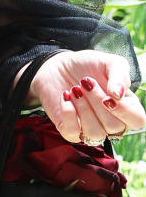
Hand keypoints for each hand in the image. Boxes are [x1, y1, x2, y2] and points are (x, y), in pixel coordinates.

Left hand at [25, 52, 144, 144]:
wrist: (59, 66)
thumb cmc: (89, 66)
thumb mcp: (109, 63)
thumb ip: (120, 75)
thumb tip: (118, 94)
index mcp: (127, 106)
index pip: (137, 121)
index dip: (124, 111)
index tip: (109, 94)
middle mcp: (111, 121)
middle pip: (114, 126)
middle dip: (98, 102)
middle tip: (85, 82)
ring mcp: (90, 129)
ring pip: (95, 133)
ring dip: (83, 108)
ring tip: (75, 89)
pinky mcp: (70, 130)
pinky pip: (72, 133)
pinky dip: (68, 113)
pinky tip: (66, 96)